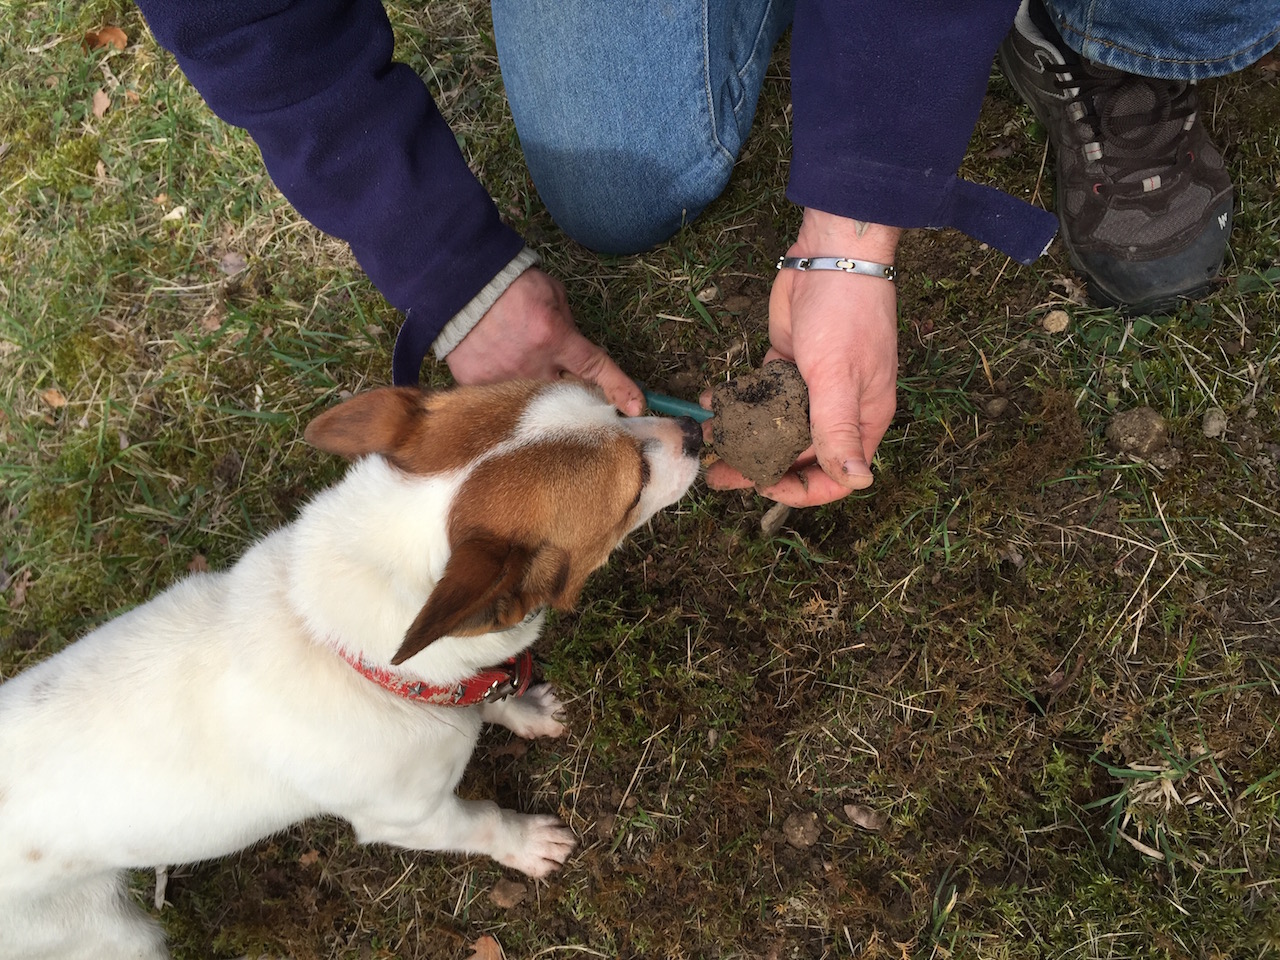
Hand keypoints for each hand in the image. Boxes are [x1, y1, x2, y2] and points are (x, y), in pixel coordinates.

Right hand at [445, 267, 643, 415]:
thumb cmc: (511, 284)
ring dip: (541, 396)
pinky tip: (501, 377)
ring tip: (528, 378)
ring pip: (536, 403)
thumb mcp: (552, 295)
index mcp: (555, 337)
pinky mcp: (478, 386)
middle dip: (578, 394)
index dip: (619, 387)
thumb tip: (576, 351)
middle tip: (573, 386)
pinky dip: (505, 391)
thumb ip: (569, 325)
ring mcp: (504, 380)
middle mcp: (533, 365)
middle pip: (569, 395)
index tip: (637, 405)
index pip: (596, 368)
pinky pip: (500, 400)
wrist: (458, 283)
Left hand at [706, 209, 900, 507]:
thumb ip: (839, 430)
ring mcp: (810, 387)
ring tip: (704, 444)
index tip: (764, 486)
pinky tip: (710, 405)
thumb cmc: (846, 314)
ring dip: (741, 437)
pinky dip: (737, 401)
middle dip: (757, 467)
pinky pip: (759, 394)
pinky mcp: (785, 364)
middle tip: (715, 474)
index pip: (835, 475)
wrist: (831, 254)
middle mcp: (837, 410)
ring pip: (773, 427)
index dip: (801, 489)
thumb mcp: (840, 376)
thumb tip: (859, 482)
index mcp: (863, 419)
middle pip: (797, 454)